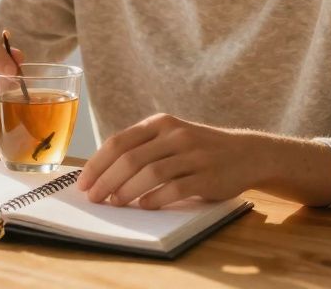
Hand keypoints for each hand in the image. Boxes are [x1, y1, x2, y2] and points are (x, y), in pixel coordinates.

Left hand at [75, 113, 263, 209]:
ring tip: (115, 203)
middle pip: (130, 158)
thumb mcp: (171, 137)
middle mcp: (175, 135)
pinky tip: (144, 206)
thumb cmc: (199, 149)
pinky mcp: (207, 175)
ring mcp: (193, 154)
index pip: (119, 142)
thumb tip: (102, 173)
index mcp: (160, 123)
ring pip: (150, 173)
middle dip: (106, 180)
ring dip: (127, 191)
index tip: (83, 183)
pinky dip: (155, 199)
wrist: (247, 153)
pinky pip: (175, 188)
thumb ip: (143, 147)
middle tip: (94, 198)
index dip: (97, 164)